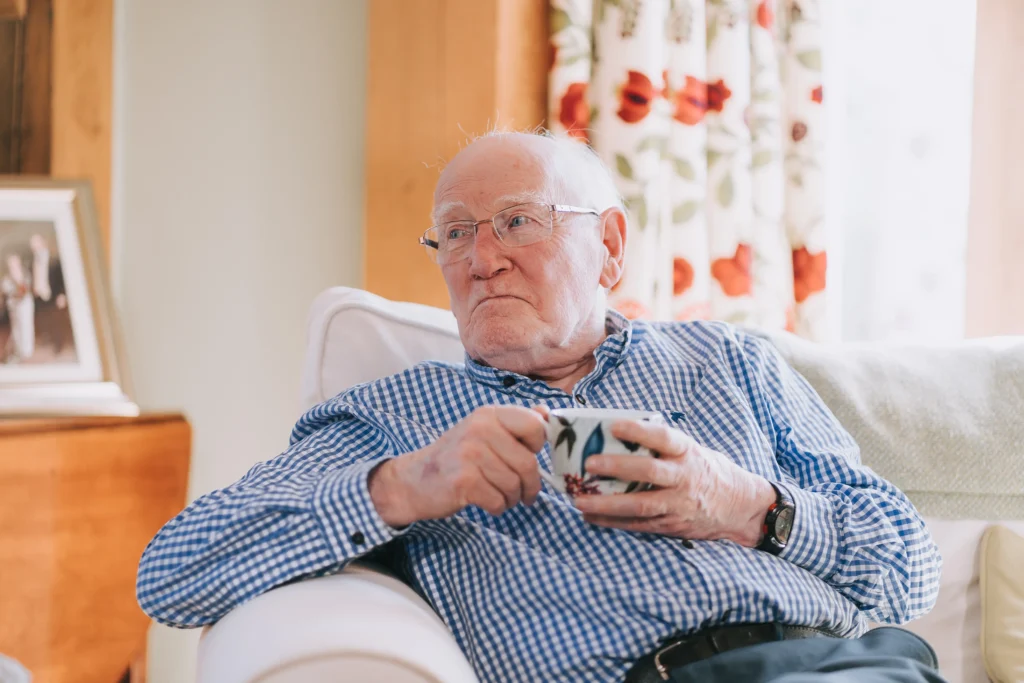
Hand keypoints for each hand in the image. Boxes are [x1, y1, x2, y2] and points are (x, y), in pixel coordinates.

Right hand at [369, 405, 547, 526]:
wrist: (413, 481)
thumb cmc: (456, 458)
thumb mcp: (483, 431)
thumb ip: (516, 422)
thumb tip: (547, 413)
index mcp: (488, 415)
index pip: (534, 426)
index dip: (539, 446)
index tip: (530, 456)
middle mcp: (479, 430)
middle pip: (527, 463)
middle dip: (530, 485)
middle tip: (526, 493)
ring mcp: (469, 455)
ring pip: (514, 485)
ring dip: (513, 498)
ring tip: (501, 497)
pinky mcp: (463, 481)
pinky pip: (498, 501)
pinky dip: (498, 507)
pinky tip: (488, 503)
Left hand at [572, 419, 775, 546]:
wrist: (741, 507)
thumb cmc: (709, 471)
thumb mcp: (694, 451)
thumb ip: (664, 446)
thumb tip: (618, 433)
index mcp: (688, 453)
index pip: (664, 438)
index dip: (639, 431)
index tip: (614, 426)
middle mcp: (684, 478)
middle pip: (648, 472)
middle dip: (616, 468)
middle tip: (589, 464)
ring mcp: (678, 505)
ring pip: (640, 505)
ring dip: (606, 504)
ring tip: (579, 500)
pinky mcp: (672, 526)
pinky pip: (638, 525)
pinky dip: (612, 522)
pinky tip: (591, 517)